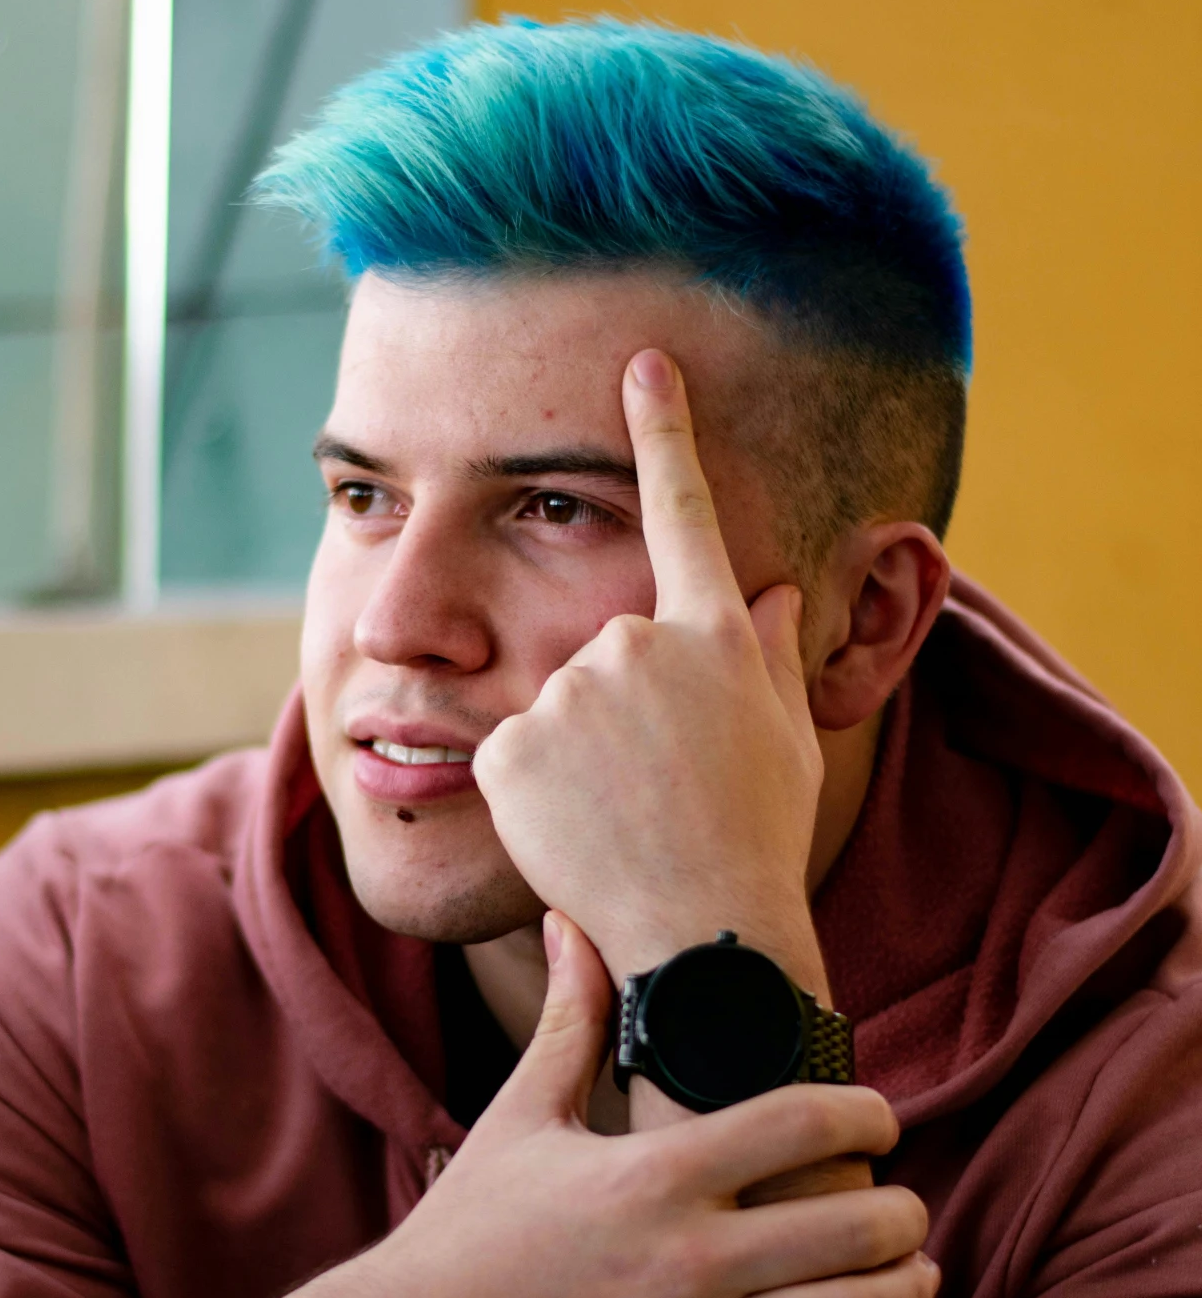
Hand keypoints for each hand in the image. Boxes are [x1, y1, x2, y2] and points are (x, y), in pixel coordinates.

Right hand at [66, 915, 931, 1297]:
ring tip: (912, 1279)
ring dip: (907, 1294)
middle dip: (903, 1213)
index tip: (880, 1121)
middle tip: (904, 1209)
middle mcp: (686, 1259)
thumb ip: (568, 1021)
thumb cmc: (462, 1237)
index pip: (808, 1121)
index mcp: (654, 1173)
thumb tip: (570, 919)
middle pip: (858, 1223)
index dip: (868, 1113)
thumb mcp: (515, 1119)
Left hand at [471, 347, 824, 993]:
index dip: (665, 431)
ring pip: (554, 702)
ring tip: (619, 813)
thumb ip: (773, 654)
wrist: (701, 935)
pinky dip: (532, 790)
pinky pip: (511, 753)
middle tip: (657, 781)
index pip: (685, 511)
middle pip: (604, 645)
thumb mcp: (787, 742)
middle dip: (618, 703)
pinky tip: (574, 829)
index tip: (644, 362)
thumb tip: (779, 589)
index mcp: (714, 634)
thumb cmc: (755, 843)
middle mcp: (637, 643)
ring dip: (575, 751)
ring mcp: (570, 690)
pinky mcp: (512, 745)